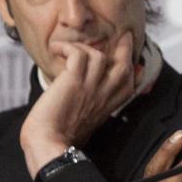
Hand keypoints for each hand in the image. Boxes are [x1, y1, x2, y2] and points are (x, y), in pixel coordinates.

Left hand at [20, 31, 135, 176]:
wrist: (50, 145)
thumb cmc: (64, 136)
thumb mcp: (89, 121)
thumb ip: (95, 105)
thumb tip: (92, 94)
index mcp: (110, 104)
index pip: (131, 80)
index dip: (132, 64)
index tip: (129, 53)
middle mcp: (105, 93)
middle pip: (124, 62)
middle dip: (125, 46)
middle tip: (122, 35)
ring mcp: (91, 86)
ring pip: (99, 54)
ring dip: (83, 46)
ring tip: (69, 48)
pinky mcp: (73, 81)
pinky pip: (77, 53)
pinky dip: (66, 47)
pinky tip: (57, 49)